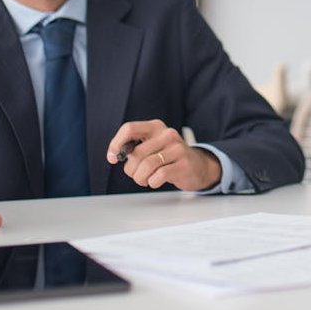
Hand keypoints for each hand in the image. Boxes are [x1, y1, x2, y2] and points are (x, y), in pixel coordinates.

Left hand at [106, 120, 221, 190]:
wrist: (198, 166)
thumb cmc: (169, 158)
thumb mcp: (152, 146)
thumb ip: (135, 147)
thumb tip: (114, 154)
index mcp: (155, 127)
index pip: (129, 128)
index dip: (116, 143)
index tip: (112, 157)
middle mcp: (167, 134)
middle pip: (136, 153)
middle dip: (130, 170)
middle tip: (136, 175)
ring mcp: (177, 148)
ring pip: (146, 166)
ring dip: (140, 178)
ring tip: (144, 180)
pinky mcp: (184, 164)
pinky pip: (158, 176)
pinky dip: (152, 182)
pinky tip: (155, 181)